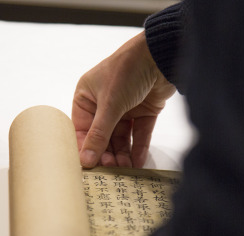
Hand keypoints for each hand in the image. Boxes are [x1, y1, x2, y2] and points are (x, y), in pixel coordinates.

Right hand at [72, 31, 175, 167]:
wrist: (161, 55)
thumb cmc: (127, 71)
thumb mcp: (109, 104)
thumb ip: (99, 134)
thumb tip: (85, 161)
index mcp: (87, 96)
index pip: (82, 128)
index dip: (85, 148)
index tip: (89, 168)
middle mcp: (104, 103)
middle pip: (103, 136)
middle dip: (108, 153)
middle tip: (111, 171)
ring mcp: (125, 107)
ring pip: (122, 137)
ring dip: (123, 153)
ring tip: (125, 170)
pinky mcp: (144, 111)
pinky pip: (139, 133)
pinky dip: (138, 147)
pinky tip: (137, 162)